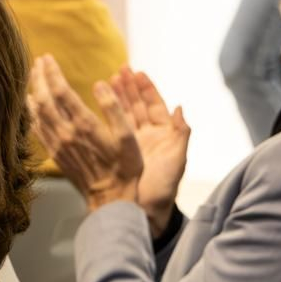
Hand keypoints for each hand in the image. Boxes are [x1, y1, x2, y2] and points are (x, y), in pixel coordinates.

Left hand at [27, 54, 141, 211]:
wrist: (110, 198)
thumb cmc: (124, 167)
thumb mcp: (128, 136)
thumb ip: (113, 108)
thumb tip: (99, 84)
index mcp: (83, 125)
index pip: (60, 92)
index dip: (52, 72)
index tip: (48, 58)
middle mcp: (65, 133)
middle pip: (43, 99)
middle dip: (38, 77)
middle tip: (37, 62)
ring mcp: (57, 144)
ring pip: (36, 113)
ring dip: (32, 92)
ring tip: (33, 77)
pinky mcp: (54, 154)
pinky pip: (36, 129)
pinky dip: (31, 113)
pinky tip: (31, 105)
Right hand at [107, 68, 191, 237]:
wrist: (145, 210)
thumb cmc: (164, 188)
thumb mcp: (177, 160)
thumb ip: (181, 134)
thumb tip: (180, 107)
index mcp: (164, 134)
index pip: (155, 105)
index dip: (146, 89)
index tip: (137, 73)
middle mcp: (148, 136)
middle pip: (138, 105)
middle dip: (129, 87)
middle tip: (119, 70)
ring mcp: (132, 143)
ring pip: (124, 114)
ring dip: (117, 97)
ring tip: (107, 80)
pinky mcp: (118, 151)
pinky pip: (112, 129)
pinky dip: (106, 115)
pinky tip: (99, 104)